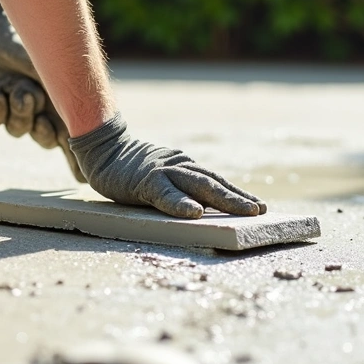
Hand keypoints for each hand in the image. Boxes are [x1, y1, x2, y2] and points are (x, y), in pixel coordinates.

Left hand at [0, 0, 84, 181]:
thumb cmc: (30, 49)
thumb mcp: (56, 78)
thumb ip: (76, 106)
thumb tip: (96, 135)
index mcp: (65, 100)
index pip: (74, 139)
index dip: (72, 155)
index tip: (75, 173)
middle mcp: (46, 106)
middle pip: (42, 138)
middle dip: (34, 123)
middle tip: (31, 99)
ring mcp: (20, 105)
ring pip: (16, 130)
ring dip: (13, 107)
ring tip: (13, 84)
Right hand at [69, 114, 266, 218]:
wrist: (103, 150)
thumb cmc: (132, 172)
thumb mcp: (163, 179)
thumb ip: (181, 188)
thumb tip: (205, 209)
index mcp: (185, 169)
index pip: (217, 182)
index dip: (239, 194)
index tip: (260, 206)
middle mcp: (179, 167)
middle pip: (214, 183)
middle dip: (239, 198)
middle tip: (260, 211)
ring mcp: (163, 172)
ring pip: (198, 186)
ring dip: (224, 199)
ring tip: (245, 211)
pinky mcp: (145, 181)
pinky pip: (165, 194)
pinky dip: (180, 204)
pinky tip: (195, 213)